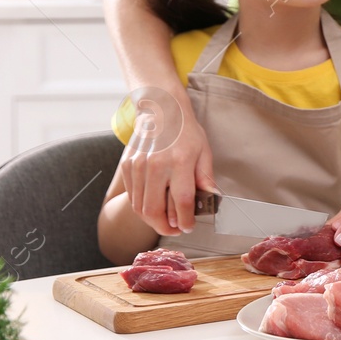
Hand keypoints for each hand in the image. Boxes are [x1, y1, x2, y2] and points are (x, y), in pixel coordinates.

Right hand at [120, 87, 216, 235]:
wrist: (160, 110)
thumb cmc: (186, 131)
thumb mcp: (204, 151)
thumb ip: (206, 178)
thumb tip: (213, 200)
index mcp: (180, 161)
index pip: (181, 201)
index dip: (186, 220)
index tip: (189, 227)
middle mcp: (156, 165)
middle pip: (155, 210)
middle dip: (166, 227)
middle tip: (176, 229)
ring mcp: (138, 166)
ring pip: (140, 207)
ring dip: (153, 220)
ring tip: (166, 221)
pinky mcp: (127, 167)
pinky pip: (133, 197)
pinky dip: (142, 208)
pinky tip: (154, 207)